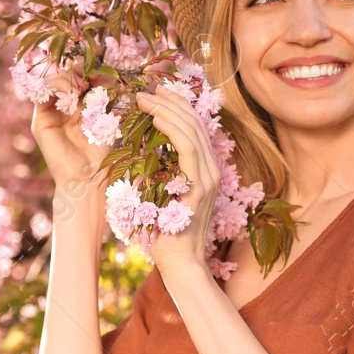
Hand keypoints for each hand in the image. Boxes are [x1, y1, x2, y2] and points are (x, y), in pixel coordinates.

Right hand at [31, 66, 109, 197]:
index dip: (87, 68)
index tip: (100, 62)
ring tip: (82, 84)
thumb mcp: (104, 116)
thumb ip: (100, 96)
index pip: (78, 78)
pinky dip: (56, 86)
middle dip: (77, 70)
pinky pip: (43, 94)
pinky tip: (71, 90)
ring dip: (68, 78)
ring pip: (52, 82)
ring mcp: (50, 113)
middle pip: (64, 77)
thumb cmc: (101, 151)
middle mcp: (62, 108)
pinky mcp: (40, 120)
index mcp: (78, 107)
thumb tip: (102, 73)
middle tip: (91, 73)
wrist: (88, 176)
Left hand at [133, 88, 219, 279]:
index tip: (154, 93)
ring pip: (192, 132)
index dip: (176, 106)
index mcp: (204, 170)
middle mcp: (211, 170)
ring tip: (146, 98)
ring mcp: (208, 179)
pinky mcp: (200, 189)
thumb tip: (143, 154)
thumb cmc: (167, 234)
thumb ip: (160, 174)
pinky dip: (173, 130)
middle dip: (169, 102)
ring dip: (167, 110)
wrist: (182, 264)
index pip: (194, 128)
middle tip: (145, 89)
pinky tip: (157, 118)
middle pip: (194, 124)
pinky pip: (188, 151)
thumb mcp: (163, 196)